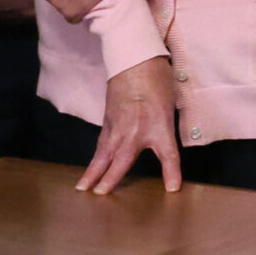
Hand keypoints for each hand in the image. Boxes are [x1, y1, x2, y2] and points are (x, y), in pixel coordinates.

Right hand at [80, 56, 180, 194]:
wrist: (134, 58)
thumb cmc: (157, 79)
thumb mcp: (171, 105)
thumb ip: (168, 128)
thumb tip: (166, 143)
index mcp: (158, 126)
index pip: (168, 155)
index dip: (172, 173)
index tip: (172, 189)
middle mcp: (135, 130)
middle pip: (120, 161)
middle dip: (109, 180)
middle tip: (98, 196)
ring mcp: (117, 125)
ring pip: (103, 154)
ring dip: (93, 171)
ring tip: (83, 188)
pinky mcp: (108, 120)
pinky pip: (101, 143)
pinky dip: (96, 157)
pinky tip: (93, 165)